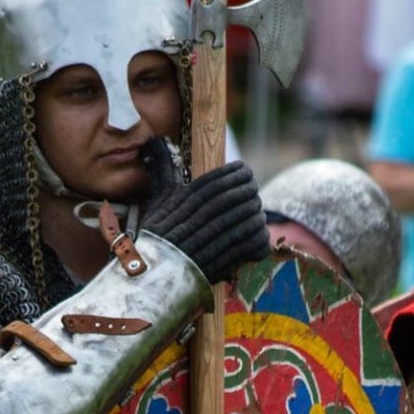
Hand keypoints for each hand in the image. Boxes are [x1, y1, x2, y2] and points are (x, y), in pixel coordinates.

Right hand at [139, 137, 269, 285]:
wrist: (154, 273)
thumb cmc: (158, 234)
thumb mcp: (159, 199)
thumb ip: (163, 169)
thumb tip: (155, 140)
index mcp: (188, 199)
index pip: (225, 177)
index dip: (239, 173)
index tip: (244, 174)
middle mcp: (201, 217)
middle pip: (241, 195)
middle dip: (250, 193)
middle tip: (251, 195)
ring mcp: (212, 239)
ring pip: (250, 217)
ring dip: (256, 216)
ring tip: (253, 217)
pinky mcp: (223, 260)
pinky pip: (253, 243)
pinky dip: (259, 239)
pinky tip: (254, 239)